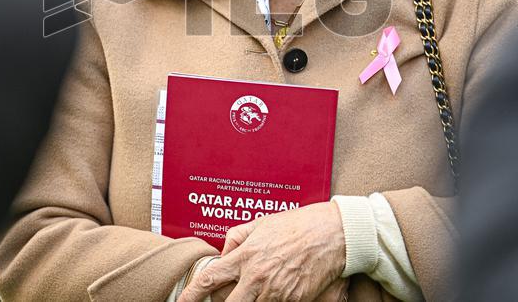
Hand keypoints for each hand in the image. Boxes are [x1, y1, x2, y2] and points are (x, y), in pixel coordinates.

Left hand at [179, 202, 345, 301]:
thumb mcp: (262, 222)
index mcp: (246, 255)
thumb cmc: (298, 224)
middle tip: (218, 301)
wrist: (333, 234)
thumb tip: (224, 250)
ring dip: (246, 301)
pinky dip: (268, 301)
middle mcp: (257, 276)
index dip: (193, 294)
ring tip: (253, 289)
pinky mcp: (293, 301)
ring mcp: (276, 292)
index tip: (183, 301)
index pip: (211, 279)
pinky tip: (272, 290)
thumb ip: (238, 236)